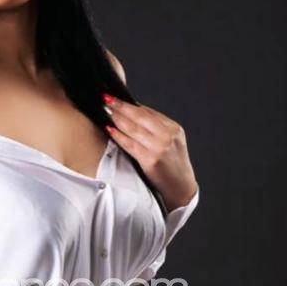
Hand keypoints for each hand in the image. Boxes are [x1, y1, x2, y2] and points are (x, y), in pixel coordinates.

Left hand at [102, 93, 198, 210]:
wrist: (181, 187)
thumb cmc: (172, 165)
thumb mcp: (171, 142)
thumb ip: (156, 129)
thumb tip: (133, 114)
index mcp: (174, 129)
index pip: (149, 112)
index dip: (131, 104)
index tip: (116, 98)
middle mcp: (168, 136)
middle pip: (141, 116)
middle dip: (122, 106)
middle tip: (107, 98)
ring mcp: (160, 148)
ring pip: (134, 129)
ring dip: (118, 118)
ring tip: (106, 111)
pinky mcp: (151, 160)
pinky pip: (130, 145)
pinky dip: (119, 136)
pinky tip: (109, 130)